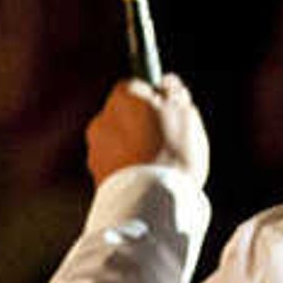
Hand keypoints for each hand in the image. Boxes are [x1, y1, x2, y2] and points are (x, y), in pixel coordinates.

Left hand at [85, 77, 208, 187]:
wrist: (150, 199)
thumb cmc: (172, 152)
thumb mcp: (186, 115)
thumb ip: (174, 93)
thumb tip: (167, 83)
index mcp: (124, 97)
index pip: (136, 86)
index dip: (154, 98)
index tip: (170, 111)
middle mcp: (103, 118)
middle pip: (124, 116)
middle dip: (142, 126)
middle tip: (169, 143)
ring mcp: (96, 149)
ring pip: (118, 143)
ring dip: (134, 150)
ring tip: (160, 169)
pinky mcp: (96, 177)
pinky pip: (115, 168)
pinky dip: (129, 172)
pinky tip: (149, 184)